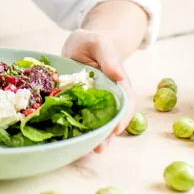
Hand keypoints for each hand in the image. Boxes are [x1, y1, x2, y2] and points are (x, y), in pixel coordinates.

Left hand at [61, 29, 134, 152]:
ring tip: (83, 151)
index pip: (125, 103)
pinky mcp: (76, 105)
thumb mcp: (99, 43)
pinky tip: (67, 140)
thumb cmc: (93, 42)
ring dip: (91, 137)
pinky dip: (74, 130)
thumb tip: (118, 75)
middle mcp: (107, 98)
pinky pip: (77, 119)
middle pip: (111, 119)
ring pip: (95, 124)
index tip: (116, 129)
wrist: (81, 44)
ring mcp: (92, 104)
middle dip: (106, 135)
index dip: (122, 117)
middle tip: (97, 148)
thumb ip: (108, 57)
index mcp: (118, 84)